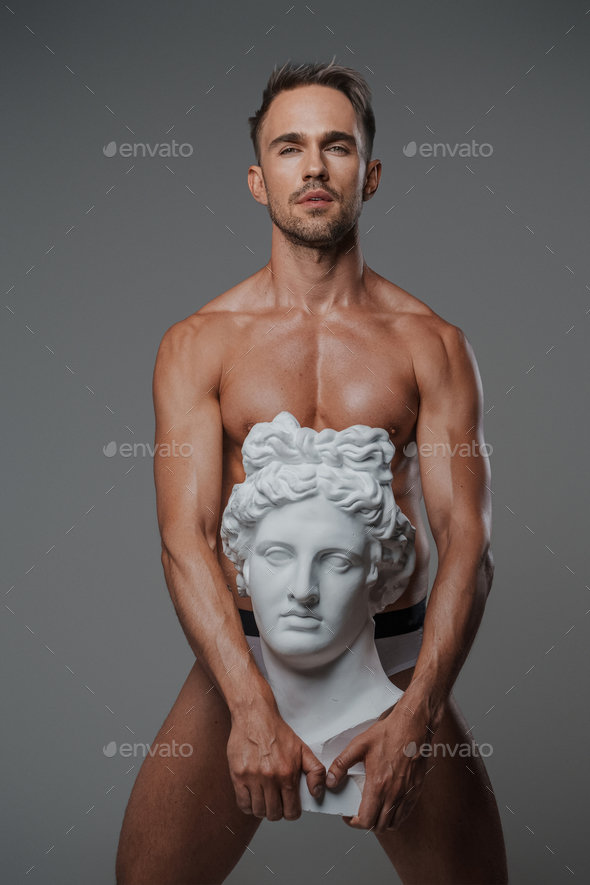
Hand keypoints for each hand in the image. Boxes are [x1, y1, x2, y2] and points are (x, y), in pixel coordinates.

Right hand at [227, 702, 325, 821]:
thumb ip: (315, 770)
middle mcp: (270, 778)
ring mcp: (252, 777)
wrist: (254, 715)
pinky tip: (252, 796)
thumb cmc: (277, 731)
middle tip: (276, 802)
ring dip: (262, 809)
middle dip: (277, 812)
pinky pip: (243, 804)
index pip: (291, 811)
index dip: (292, 813)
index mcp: (287, 773)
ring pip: (258, 811)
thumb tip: (317, 792)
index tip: (289, 807)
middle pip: (274, 814)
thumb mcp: (302, 748)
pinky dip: (248, 805)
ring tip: (264, 799)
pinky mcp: (237, 775)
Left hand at [326, 701, 431, 832]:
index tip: (349, 815)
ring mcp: (407, 794)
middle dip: (366, 824)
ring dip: (382, 822)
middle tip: (359, 813)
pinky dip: (395, 816)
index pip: (366, 820)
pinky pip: (406, 814)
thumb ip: (342, 764)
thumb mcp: (359, 745)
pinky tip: (388, 805)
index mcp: (378, 785)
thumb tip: (331, 781)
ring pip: (394, 823)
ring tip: (373, 810)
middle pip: (379, 826)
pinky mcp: (416, 790)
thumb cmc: (388, 734)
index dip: (354, 823)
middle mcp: (394, 794)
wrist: (413, 726)